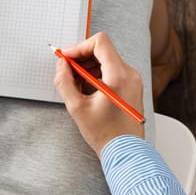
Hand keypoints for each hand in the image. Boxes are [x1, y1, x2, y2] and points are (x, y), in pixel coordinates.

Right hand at [53, 32, 144, 156]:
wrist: (126, 152)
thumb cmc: (105, 134)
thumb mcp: (77, 107)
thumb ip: (64, 81)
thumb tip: (61, 65)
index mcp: (119, 75)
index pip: (100, 42)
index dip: (79, 47)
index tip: (67, 58)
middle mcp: (130, 74)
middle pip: (103, 50)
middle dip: (81, 58)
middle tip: (67, 70)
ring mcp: (133, 80)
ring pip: (107, 59)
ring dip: (88, 67)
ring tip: (75, 83)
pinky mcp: (132, 86)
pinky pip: (113, 70)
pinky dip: (97, 74)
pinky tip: (86, 89)